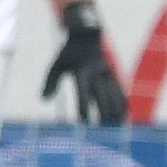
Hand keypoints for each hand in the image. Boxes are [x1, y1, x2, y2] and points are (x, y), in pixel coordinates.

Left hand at [42, 0, 126, 124]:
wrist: (87, 36)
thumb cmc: (68, 54)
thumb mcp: (56, 65)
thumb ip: (49, 82)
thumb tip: (43, 100)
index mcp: (82, 70)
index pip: (83, 91)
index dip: (84, 106)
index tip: (83, 121)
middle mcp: (97, 73)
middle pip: (102, 96)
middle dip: (101, 112)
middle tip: (99, 129)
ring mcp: (108, 74)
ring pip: (115, 95)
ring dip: (115, 111)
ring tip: (114, 128)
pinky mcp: (115, 76)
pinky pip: (121, 92)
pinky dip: (123, 105)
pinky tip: (124, 118)